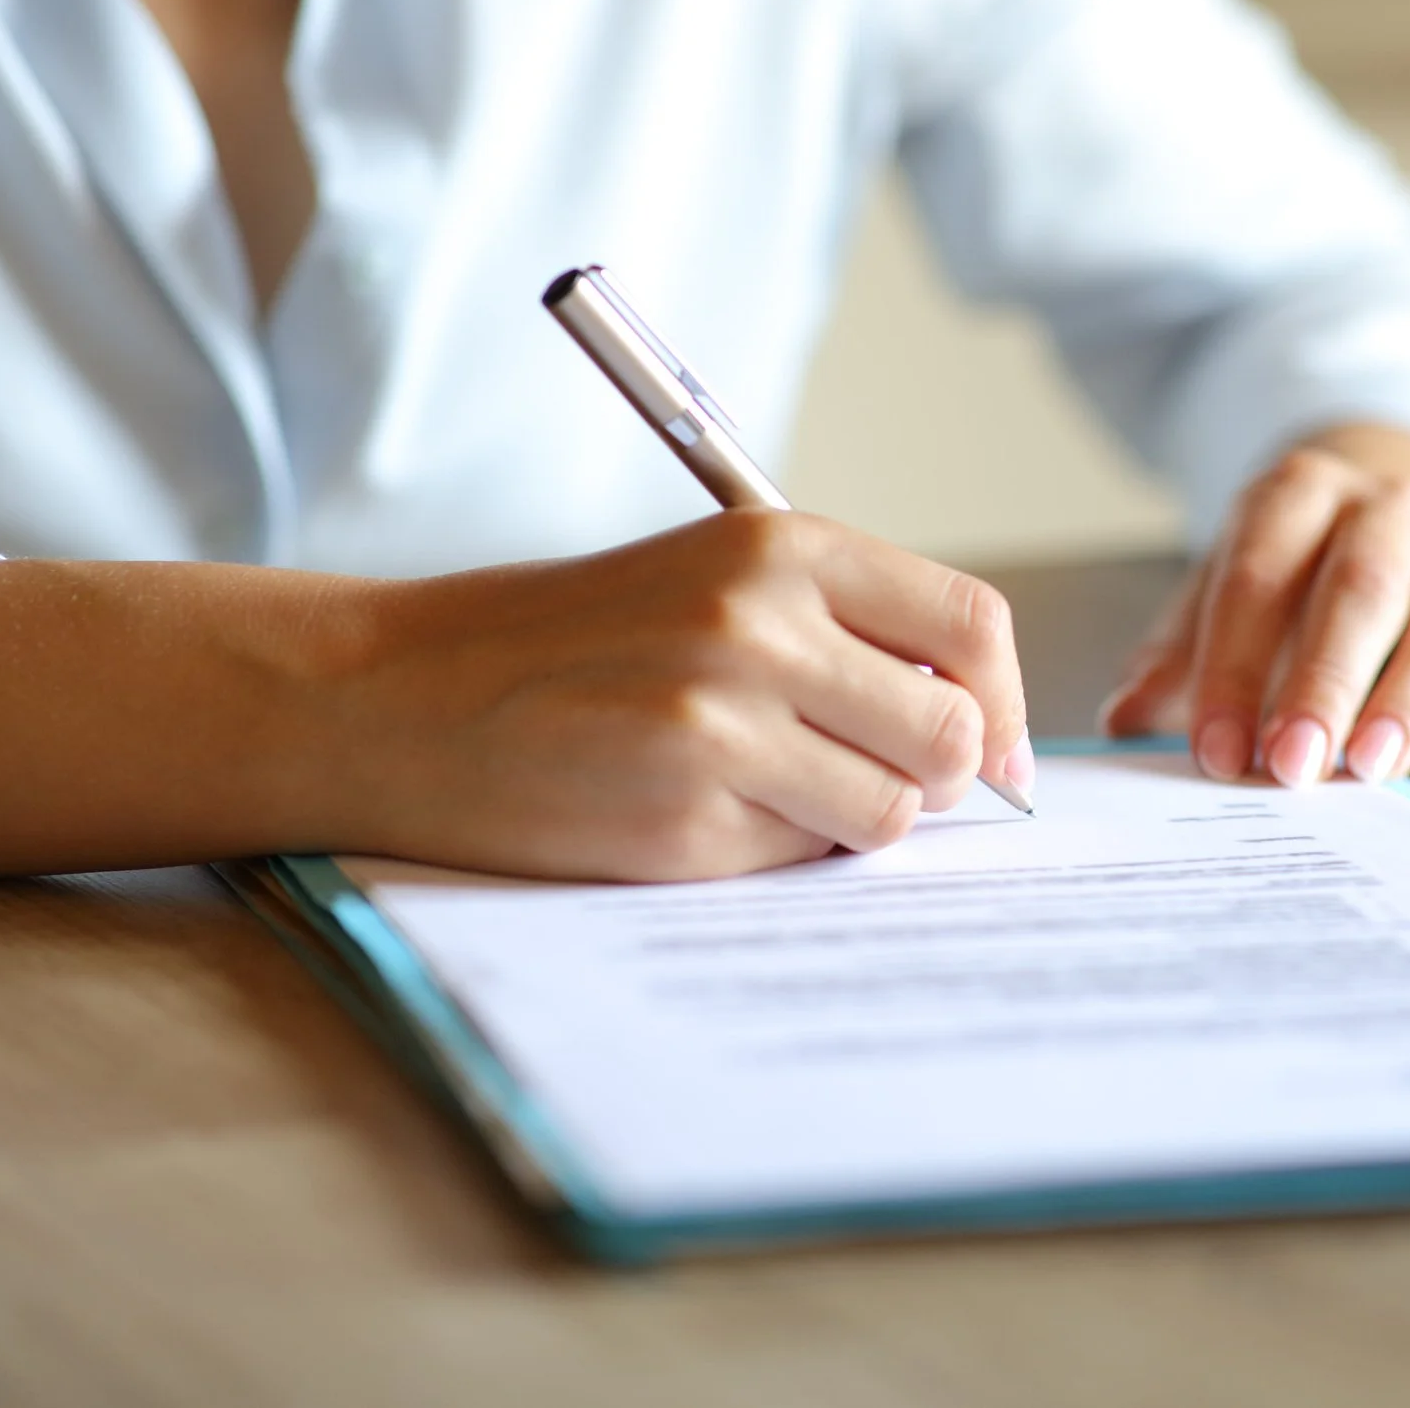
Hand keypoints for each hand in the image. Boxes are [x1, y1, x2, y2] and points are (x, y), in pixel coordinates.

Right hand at [347, 511, 1033, 879]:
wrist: (404, 696)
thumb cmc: (568, 642)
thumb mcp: (712, 580)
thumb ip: (841, 629)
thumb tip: (980, 730)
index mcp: (779, 547)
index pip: (969, 624)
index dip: (1004, 700)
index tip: (996, 750)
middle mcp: (759, 626)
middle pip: (951, 733)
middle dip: (933, 774)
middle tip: (875, 777)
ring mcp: (719, 728)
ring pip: (889, 812)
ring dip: (849, 820)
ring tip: (763, 789)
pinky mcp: (682, 823)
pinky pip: (799, 861)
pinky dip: (771, 852)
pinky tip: (693, 812)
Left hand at [1098, 425, 1409, 803]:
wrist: (1393, 524)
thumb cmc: (1293, 577)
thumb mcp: (1223, 592)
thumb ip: (1178, 656)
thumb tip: (1124, 722)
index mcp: (1299, 494)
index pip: (1259, 575)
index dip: (1233, 665)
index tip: (1213, 750)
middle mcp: (1390, 511)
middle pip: (1361, 590)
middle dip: (1323, 683)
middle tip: (1289, 765)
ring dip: (1409, 700)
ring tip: (1365, 773)